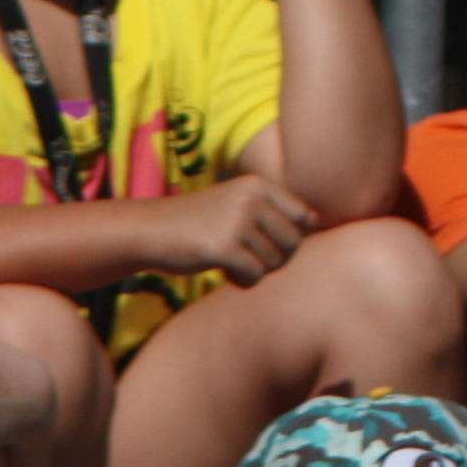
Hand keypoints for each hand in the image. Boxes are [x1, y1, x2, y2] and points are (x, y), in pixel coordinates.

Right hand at [154, 170, 318, 284]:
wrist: (150, 230)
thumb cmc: (199, 222)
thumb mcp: (237, 203)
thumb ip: (272, 211)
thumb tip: (316, 222)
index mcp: (258, 185)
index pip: (304, 216)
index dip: (292, 239)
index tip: (269, 246)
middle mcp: (251, 198)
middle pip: (293, 242)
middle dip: (276, 259)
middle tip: (250, 260)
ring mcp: (237, 221)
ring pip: (274, 262)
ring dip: (256, 271)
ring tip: (233, 263)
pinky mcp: (222, 247)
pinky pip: (254, 275)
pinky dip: (243, 281)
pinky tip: (225, 273)